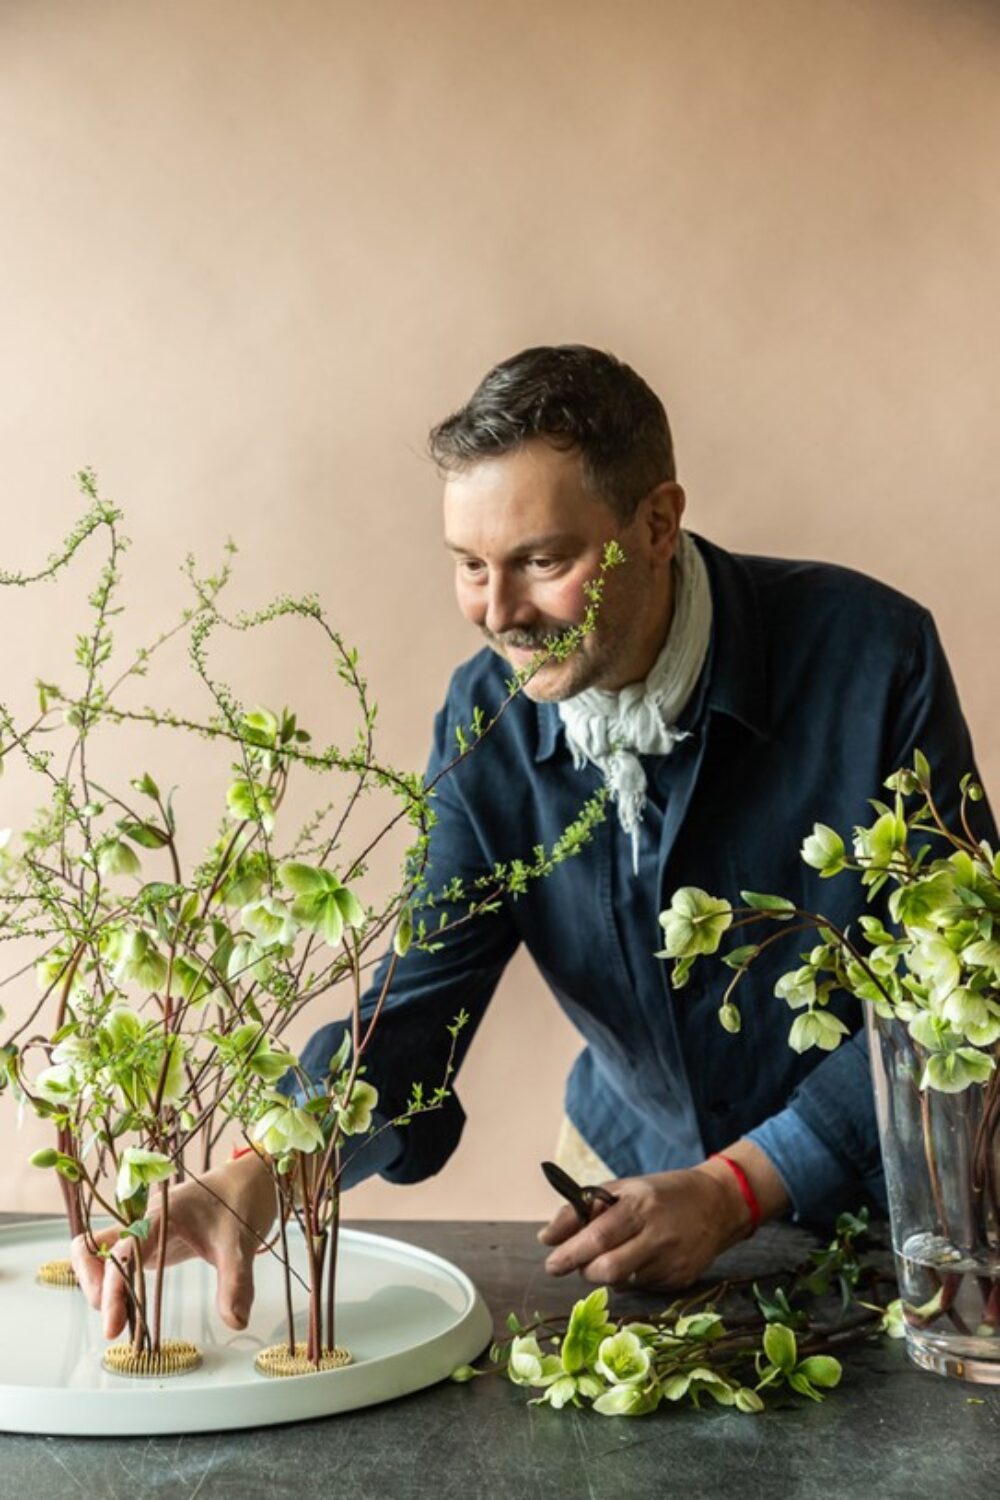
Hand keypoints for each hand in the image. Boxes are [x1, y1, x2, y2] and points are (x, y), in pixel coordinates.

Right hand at [71, 1151, 276, 1338]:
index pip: (123, 1252)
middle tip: (117, 1325)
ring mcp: (143, 1232)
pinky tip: (131, 1307)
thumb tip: (235, 1322)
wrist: (246, 1181)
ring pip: (99, 1255)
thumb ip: (237, 1282)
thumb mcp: (241, 1243)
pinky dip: (114, 1284)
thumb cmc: (240, 1202)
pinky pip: (116, 1261)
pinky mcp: (148, 1242)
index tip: (113, 1329)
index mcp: (161, 1215)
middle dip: (95, 1288)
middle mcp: (143, 1221)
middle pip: (93, 1249)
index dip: (112, 1290)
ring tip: (122, 1318)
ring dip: (99, 1286)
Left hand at [538, 1144, 786, 1289]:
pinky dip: (631, 1277)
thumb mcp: (623, 1189)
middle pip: (608, 1270)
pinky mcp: (681, 1281)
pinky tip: (642, 1258)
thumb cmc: (661, 1193)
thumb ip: (582, 1210)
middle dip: (585, 1271)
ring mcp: (671, 1262)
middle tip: (579, 1262)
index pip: (599, 1236)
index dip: (571, 1253)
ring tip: (617, 1251)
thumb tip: (546, 1237)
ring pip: (622, 1283)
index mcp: (640, 1206)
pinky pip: (641, 1287)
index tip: (551, 1264)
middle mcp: (657, 1235)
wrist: (719, 1203)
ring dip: (607, 1273)